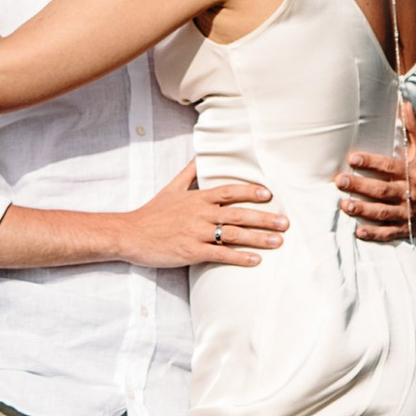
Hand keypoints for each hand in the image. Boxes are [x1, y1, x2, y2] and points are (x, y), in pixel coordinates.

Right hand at [123, 167, 287, 269]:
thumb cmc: (152, 212)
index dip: (251, 191)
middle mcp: (200, 213)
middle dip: (264, 218)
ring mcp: (196, 233)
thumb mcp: (171, 188)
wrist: (130, 234)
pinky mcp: (191, 252)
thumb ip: (188, 172)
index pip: (229, 191)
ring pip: (233, 235)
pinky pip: (220, 255)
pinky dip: (239, 257)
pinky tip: (255, 260)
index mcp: (197, 198)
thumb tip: (199, 154)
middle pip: (238, 213)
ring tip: (278, 242)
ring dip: (258, 238)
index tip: (269, 194)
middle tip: (286, 222)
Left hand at [337, 113, 415, 243]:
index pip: (390, 167)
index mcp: (413, 172)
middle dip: (360, 186)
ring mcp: (407, 212)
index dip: (372, 163)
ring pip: (383, 212)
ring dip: (363, 210)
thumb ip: (413, 127)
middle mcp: (410, 193)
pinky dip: (374, 234)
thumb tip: (404, 102)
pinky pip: (389, 233)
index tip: (353, 158)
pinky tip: (358, 232)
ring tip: (344, 205)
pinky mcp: (405, 228)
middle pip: (382, 190)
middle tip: (339, 180)